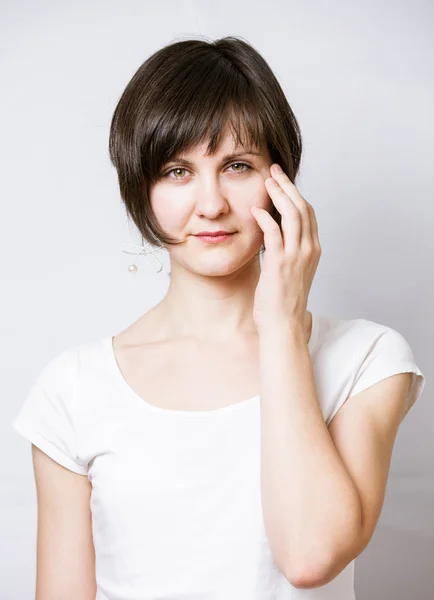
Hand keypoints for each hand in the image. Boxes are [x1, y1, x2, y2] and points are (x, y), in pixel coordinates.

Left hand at [251, 163, 320, 331]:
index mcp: (313, 250)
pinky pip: (274, 234)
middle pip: (302, 208)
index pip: (308, 213)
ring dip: (279, 195)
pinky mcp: (280, 265)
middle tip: (274, 170)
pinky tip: (256, 210)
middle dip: (288, 186)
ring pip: (292, 215)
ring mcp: (297, 257)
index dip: (295, 193)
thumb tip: (271, 231)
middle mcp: (309, 250)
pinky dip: (266, 218)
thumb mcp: (289, 269)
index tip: (281, 180)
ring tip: (266, 182)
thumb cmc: (281, 300)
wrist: (282, 324)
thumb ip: (285, 249)